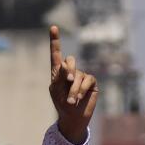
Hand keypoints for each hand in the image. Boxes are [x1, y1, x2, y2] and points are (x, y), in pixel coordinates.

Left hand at [47, 25, 98, 144]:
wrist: (72, 117)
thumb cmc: (61, 104)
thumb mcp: (56, 90)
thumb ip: (60, 76)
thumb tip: (66, 64)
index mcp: (58, 72)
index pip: (56, 54)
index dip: (55, 40)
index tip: (53, 27)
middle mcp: (71, 71)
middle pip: (70, 60)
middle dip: (68, 70)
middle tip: (67, 81)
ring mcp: (81, 76)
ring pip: (78, 75)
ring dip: (73, 88)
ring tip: (71, 100)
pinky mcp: (91, 82)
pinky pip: (87, 80)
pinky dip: (82, 89)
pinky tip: (79, 97)